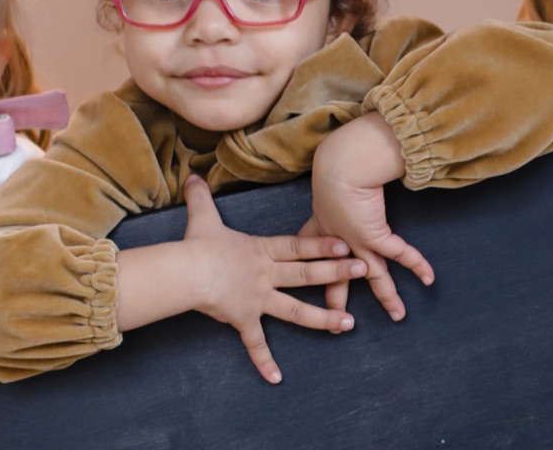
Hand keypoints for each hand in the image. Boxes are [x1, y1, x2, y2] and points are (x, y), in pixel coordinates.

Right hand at [181, 175, 366, 383]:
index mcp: (261, 251)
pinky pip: (255, 344)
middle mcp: (265, 275)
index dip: (322, 244)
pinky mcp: (243, 319)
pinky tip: (277, 378)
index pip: (298, 246)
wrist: (186, 272)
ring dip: (323, 318)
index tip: (346, 243)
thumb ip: (201, 197)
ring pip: (296, 310)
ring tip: (349, 324)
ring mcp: (257, 299)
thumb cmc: (197, 246)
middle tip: (366, 271)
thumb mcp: (202, 218)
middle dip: (337, 272)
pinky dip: (264, 361)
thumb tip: (192, 175)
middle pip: (307, 274)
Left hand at [310, 114, 434, 320]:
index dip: (313, 276)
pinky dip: (415, 264)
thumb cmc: (336, 165)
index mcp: (320, 230)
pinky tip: (429, 278)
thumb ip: (334, 189)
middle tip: (338, 325)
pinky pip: (398, 254)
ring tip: (399, 316)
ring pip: (374, 276)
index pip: (312, 260)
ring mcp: (356, 243)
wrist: (341, 164)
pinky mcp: (375, 235)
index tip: (310, 291)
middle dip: (338, 303)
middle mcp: (336, 243)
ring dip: (388, 296)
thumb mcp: (327, 182)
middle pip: (337, 279)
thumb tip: (341, 184)